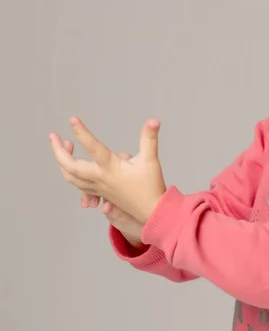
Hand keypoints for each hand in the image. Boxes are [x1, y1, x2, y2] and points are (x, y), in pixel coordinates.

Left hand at [49, 117, 166, 225]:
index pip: (92, 147)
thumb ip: (150, 138)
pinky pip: (77, 184)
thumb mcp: (151, 159)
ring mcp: (97, 187)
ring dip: (62, 161)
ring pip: (70, 177)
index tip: (72, 119)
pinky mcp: (99, 193)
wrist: (150, 211)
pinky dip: (70, 173)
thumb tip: (154, 120)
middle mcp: (100, 178)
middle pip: (70, 166)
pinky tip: (72, 165)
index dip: (81, 132)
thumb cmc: (150, 186)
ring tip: (63, 146)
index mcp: (110, 168)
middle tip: (53, 135)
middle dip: (58, 151)